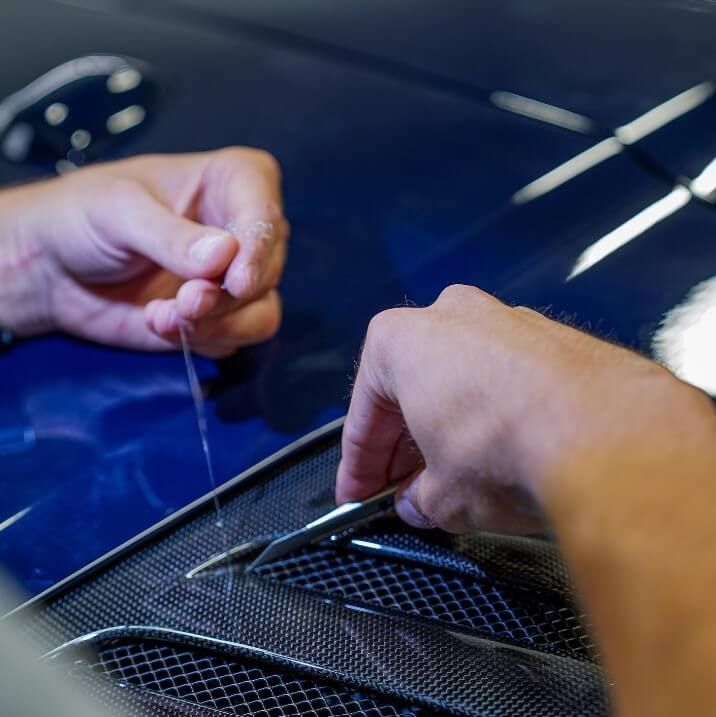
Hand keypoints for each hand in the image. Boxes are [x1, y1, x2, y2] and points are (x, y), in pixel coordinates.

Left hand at [0, 148, 287, 356]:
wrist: (51, 267)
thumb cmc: (81, 215)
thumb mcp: (117, 209)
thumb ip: (169, 234)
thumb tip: (224, 255)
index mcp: (230, 183)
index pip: (267, 214)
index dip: (259, 249)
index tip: (236, 281)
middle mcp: (241, 230)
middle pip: (268, 271)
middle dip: (228, 296)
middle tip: (185, 301)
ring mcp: (232, 278)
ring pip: (261, 312)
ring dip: (219, 325)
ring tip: (164, 317)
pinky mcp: (219, 317)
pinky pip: (236, 338)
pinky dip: (202, 339)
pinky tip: (158, 323)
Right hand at [336, 284, 707, 533]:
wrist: (606, 436)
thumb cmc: (506, 447)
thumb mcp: (442, 495)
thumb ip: (420, 498)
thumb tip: (420, 501)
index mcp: (401, 340)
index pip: (365, 413)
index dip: (357, 463)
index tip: (357, 490)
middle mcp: (451, 316)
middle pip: (413, 389)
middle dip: (404, 444)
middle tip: (400, 488)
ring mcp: (506, 320)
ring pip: (460, 380)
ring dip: (450, 426)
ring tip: (451, 474)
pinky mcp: (553, 337)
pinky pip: (506, 378)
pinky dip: (494, 413)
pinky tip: (500, 451)